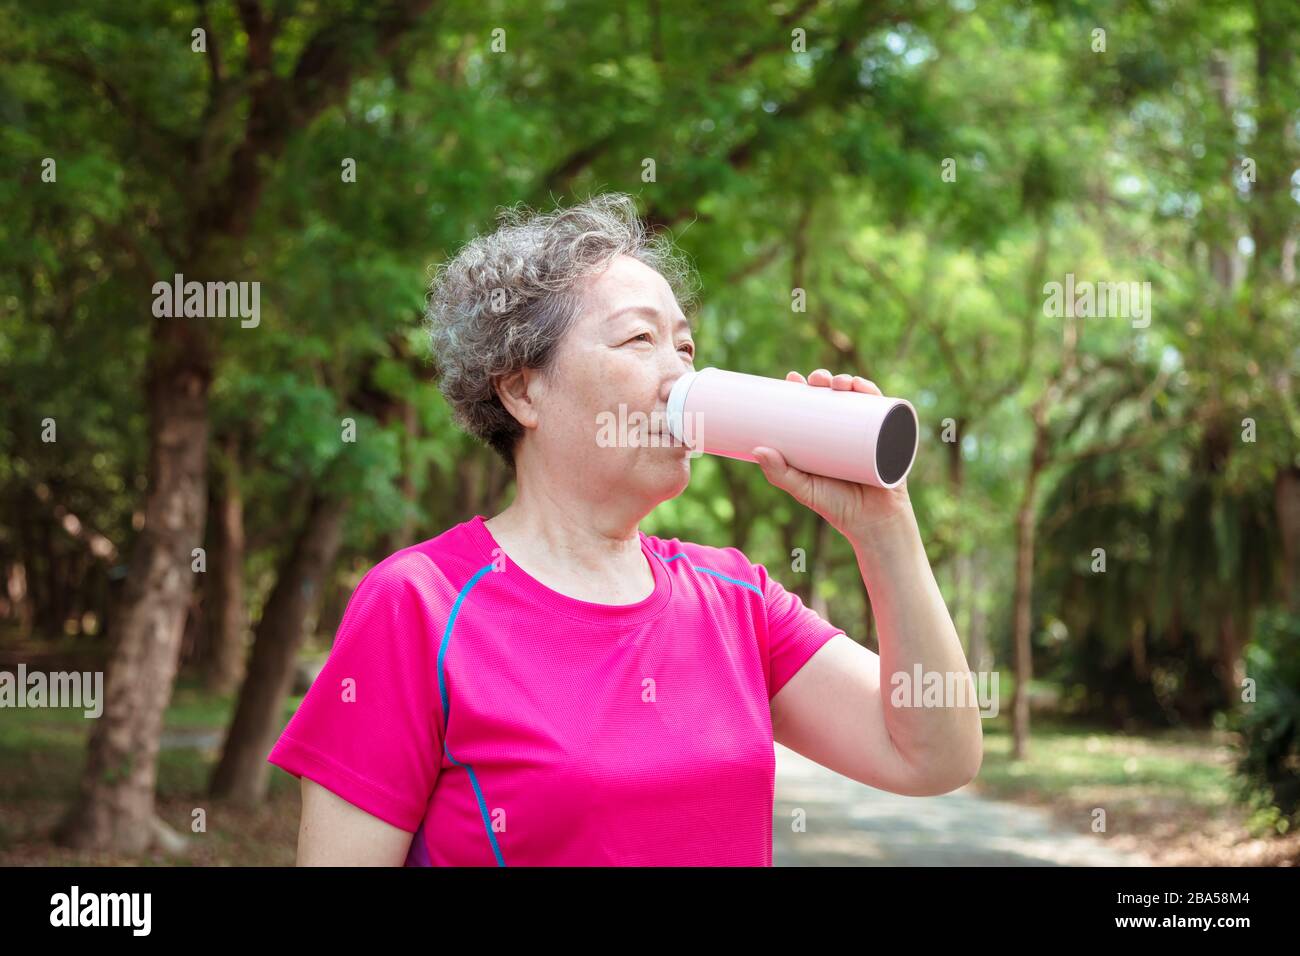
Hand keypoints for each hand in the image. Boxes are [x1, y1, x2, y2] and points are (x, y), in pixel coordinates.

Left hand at [751, 369, 913, 540]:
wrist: (873, 525)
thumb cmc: (837, 507)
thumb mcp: (804, 489)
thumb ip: (780, 473)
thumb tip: (758, 450)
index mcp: (824, 436)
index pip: (813, 404)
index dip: (803, 388)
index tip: (792, 378)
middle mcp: (846, 430)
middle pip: (835, 396)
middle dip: (825, 380)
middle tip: (816, 380)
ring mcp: (868, 432)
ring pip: (858, 398)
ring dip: (849, 381)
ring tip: (838, 383)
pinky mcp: (888, 439)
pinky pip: (885, 412)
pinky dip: (875, 394)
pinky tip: (864, 386)